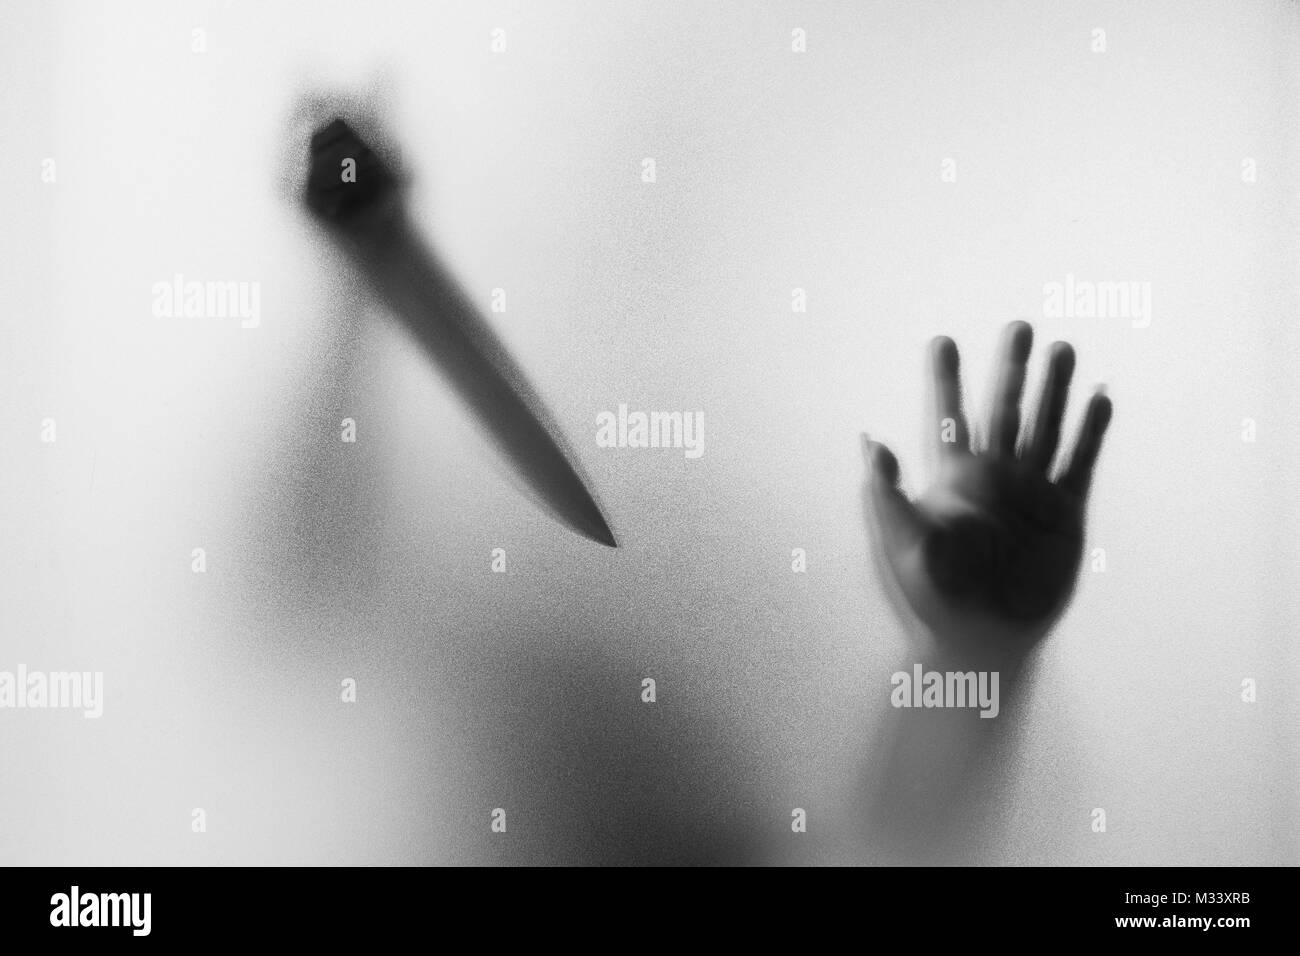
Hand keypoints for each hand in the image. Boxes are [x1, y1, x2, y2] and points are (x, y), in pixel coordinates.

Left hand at [864, 321, 1111, 655]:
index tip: (941, 340)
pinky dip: (1091, 431)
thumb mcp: (901, 543)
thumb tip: (868, 439)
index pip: (949, 417)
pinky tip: (1099, 397)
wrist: (983, 639)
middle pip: (1004, 410)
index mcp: (953, 480)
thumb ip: (885, 492)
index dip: (945, 379)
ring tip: (1063, 348)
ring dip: (1055, 389)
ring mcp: (1032, 493)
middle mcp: (994, 478)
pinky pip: (1079, 463)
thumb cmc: (934, 596)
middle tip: (1019, 325)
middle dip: (1011, 368)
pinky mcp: (1065, 515)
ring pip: (1046, 427)